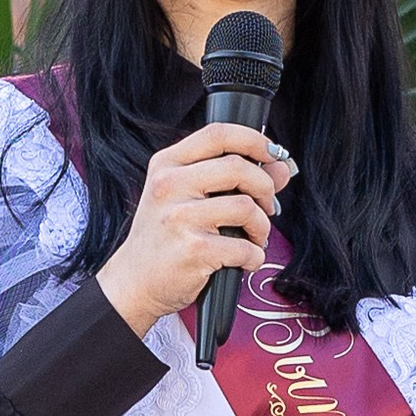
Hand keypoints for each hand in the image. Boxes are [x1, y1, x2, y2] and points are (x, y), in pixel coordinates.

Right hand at [95, 123, 287, 338]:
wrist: (134, 281)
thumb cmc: (164, 237)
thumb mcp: (186, 197)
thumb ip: (231, 178)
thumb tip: (281, 168)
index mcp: (167, 165)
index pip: (218, 133)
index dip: (254, 139)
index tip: (272, 154)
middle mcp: (169, 186)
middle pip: (238, 167)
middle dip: (265, 188)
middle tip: (267, 206)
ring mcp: (179, 218)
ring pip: (246, 207)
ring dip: (262, 226)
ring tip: (254, 237)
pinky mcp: (193, 250)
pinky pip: (244, 246)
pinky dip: (254, 256)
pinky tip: (245, 260)